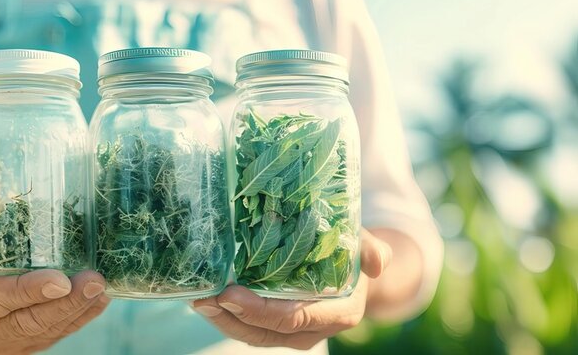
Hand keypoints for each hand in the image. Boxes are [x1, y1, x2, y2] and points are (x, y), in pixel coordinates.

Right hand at [0, 233, 109, 353]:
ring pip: (46, 332)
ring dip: (78, 311)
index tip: (60, 280)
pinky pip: (56, 335)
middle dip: (65, 304)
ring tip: (101, 287)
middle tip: (93, 281)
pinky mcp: (25, 344)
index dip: (29, 291)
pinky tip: (100, 301)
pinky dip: (81, 318)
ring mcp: (5, 341)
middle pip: (27, 321)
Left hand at [191, 229, 391, 349]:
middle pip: (266, 333)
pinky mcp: (276, 326)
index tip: (230, 294)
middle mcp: (314, 329)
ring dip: (223, 320)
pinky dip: (225, 317)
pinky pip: (248, 328)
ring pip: (253, 335)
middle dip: (232, 318)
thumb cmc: (352, 250)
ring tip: (198, 299)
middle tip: (205, 298)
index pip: (293, 318)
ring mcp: (293, 331)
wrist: (351, 267)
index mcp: (338, 312)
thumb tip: (379, 261)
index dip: (260, 310)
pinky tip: (206, 299)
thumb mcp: (363, 243)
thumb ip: (374, 250)